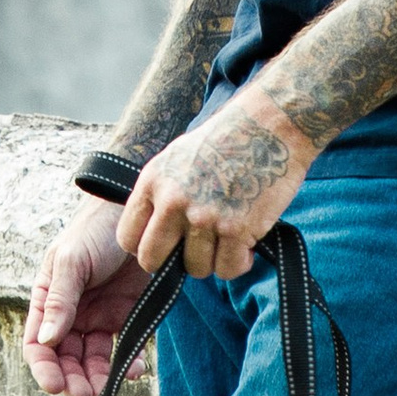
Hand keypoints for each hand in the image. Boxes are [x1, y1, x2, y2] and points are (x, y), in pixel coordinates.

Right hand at [25, 198, 158, 395]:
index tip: (55, 386)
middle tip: (84, 394)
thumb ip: (60, 300)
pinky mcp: (126, 316)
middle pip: (65, 358)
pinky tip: (133, 369)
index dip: (43, 368)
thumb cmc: (95, 230)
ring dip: (97, 376)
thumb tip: (46, 340)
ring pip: (93, 359)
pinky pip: (123, 348)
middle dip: (72, 379)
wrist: (135, 211)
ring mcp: (99, 316)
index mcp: (48, 300)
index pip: (37, 343)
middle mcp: (71, 313)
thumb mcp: (71, 260)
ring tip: (107, 388)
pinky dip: (127, 363)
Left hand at [120, 96, 310, 282]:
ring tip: (225, 240)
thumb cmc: (226, 138)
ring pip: (195, 269)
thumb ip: (160, 193)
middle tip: (192, 252)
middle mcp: (173, 201)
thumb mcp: (176, 157)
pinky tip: (245, 245)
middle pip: (151, 261)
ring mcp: (204, 217)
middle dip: (171, 263)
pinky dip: (239, 263)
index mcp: (153, 180)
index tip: (163, 245)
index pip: (127, 236)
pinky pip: (228, 270)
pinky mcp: (237, 229)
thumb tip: (153, 231)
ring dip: (212, 261)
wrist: (269, 126)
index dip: (144, 246)